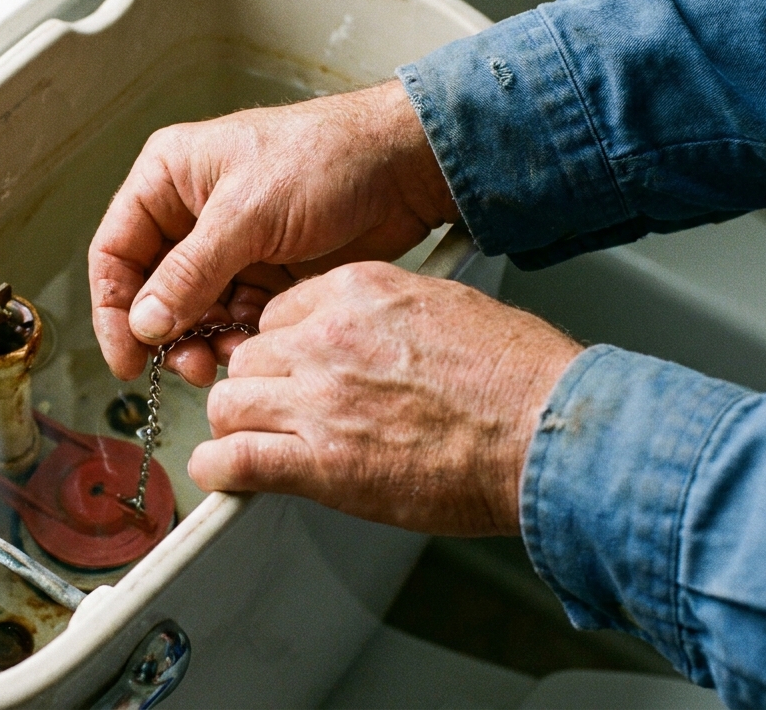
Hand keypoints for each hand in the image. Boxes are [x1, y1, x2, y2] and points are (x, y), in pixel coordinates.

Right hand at [88, 80, 456, 385]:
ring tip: (225, 360)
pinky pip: (232, 317)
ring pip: (192, 311)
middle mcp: (190, 212)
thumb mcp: (248, 214)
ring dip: (203, 341)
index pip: (115, 251)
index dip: (114, 309)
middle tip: (188, 367)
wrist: (402, 168)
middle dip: (166, 334)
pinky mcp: (263, 271)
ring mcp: (228, 245)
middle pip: (151, 290)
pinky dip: (238, 338)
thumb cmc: (327, 158)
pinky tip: (254, 346)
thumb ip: (191, 272)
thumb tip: (146, 322)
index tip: (128, 358)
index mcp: (169, 178)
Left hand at [189, 262, 582, 534]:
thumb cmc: (516, 379)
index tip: (289, 372)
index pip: (279, 314)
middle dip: (257, 388)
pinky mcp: (320, 462)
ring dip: (237, 426)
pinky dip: (219, 470)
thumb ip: (385, 318)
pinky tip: (227, 474)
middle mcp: (328, 338)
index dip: (281, 350)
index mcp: (357, 292)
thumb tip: (361, 337)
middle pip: (247, 358)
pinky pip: (233, 459)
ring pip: (228, 403)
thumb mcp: (445, 309)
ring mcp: (319, 399)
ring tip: (254, 443)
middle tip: (276, 412)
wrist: (546, 432)